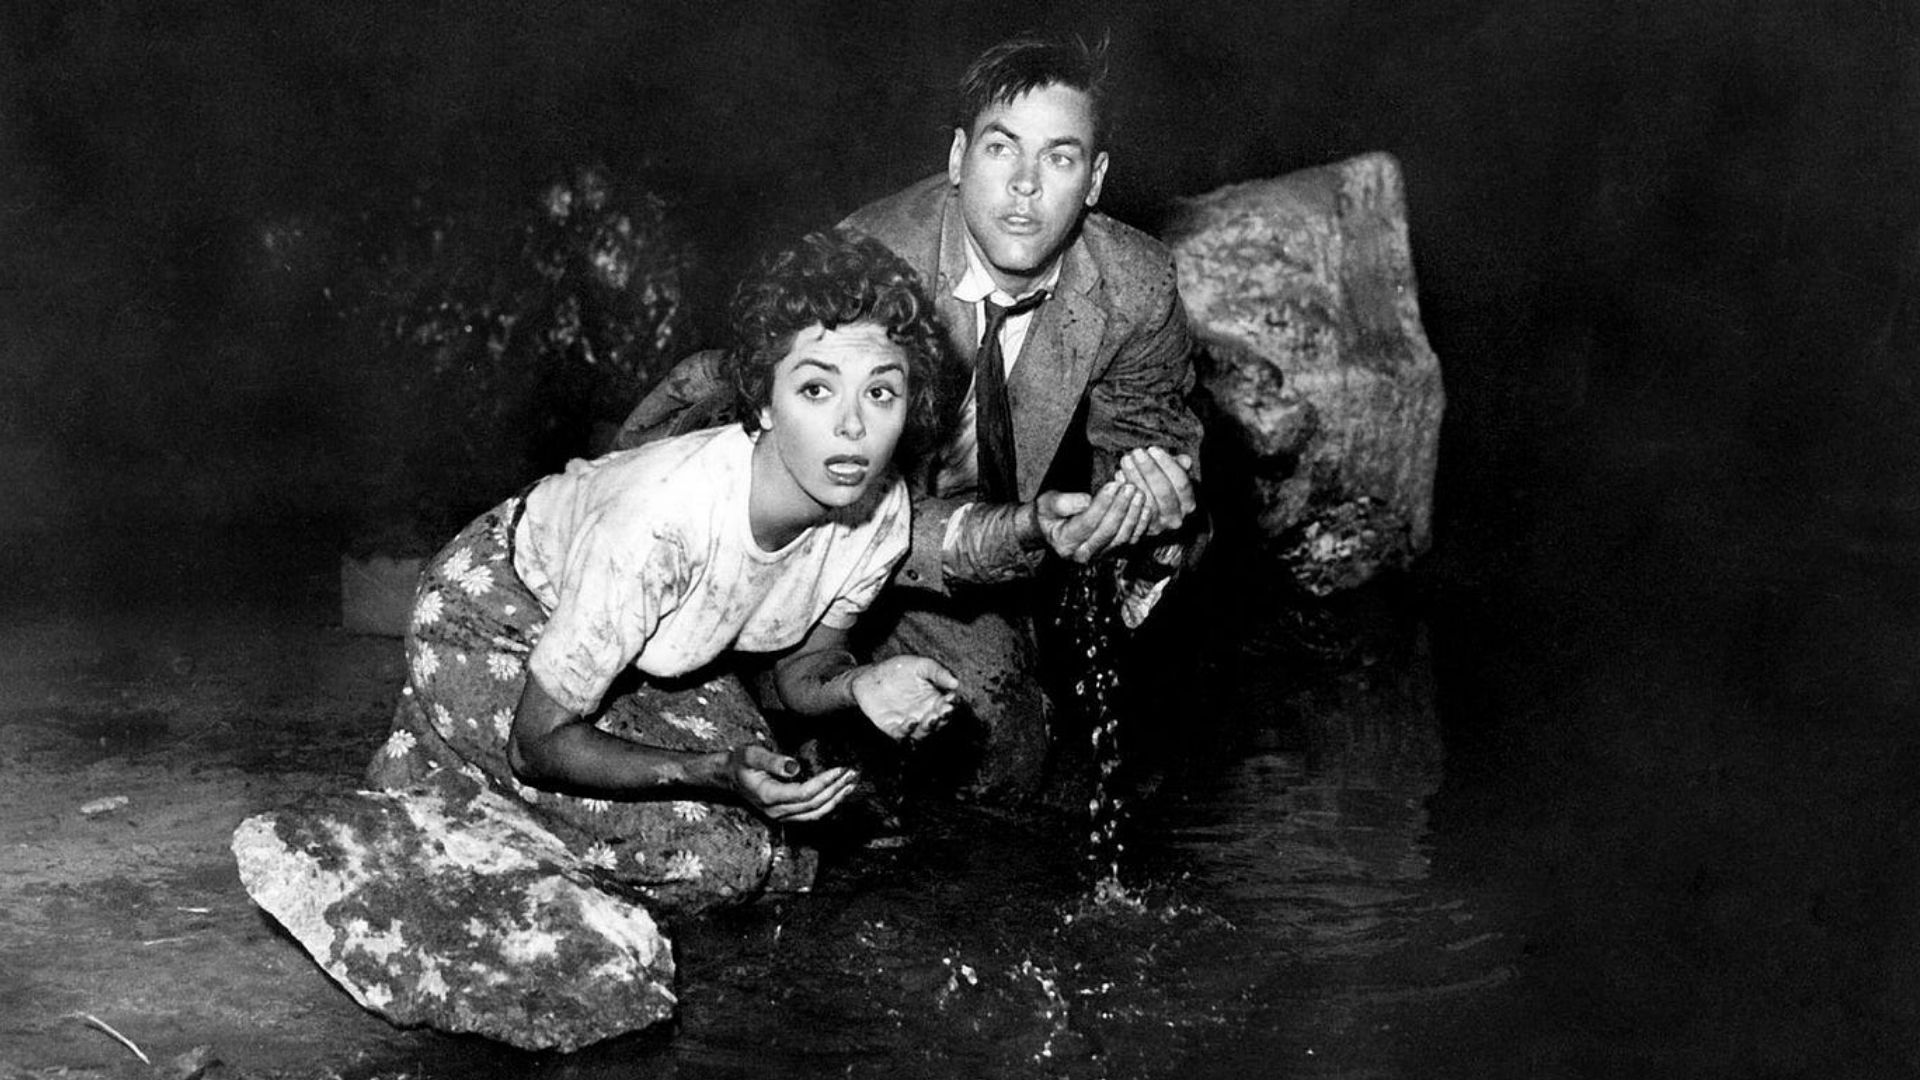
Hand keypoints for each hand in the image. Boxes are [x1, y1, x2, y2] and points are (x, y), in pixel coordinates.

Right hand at [726, 744, 857, 821]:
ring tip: (852, 785)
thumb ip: (772, 761)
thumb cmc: (741, 763)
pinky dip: (828, 805)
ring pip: (815, 813)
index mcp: (768, 796)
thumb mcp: (752, 755)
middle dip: (836, 789)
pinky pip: (811, 814)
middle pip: (813, 804)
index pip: (804, 793)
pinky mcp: (786, 815)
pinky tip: (839, 794)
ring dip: (836, 800)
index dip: (824, 782)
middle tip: (853, 774)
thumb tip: (794, 767)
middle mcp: (776, 811)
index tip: (840, 769)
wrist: (730, 777)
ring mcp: (781, 816)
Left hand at [849, 656, 959, 740]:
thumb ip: (937, 672)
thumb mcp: (920, 665)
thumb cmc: (898, 669)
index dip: (952, 704)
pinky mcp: (893, 728)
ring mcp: (909, 723)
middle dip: (943, 718)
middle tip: (944, 711)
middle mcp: (924, 714)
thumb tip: (956, 683)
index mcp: (934, 700)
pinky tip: (910, 721)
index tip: (952, 698)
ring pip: (923, 733)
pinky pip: (902, 735)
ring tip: (931, 718)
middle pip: (939, 723)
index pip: (948, 706)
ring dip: (929, 727)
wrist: (870, 676)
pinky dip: (907, 731)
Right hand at [1033, 480, 1151, 563]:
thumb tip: (1085, 501)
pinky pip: (1131, 540)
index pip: (1087, 523)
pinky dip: (1140, 524)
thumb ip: (1062, 503)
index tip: (1113, 485)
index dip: (1102, 504)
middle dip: (1121, 507)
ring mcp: (1100, 556)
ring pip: (1122, 538)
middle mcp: (1083, 555)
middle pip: (1107, 531)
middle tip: (1129, 487)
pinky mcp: (1114, 553)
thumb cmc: (1050, 514)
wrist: (1053, 530)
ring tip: (1138, 493)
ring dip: (1133, 515)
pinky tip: (1145, 507)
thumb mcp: (1047, 504)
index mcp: (1065, 543)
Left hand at [1115, 447, 1196, 536]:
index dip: (1167, 464)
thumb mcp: (1170, 476)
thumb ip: (1178, 467)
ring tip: (1126, 460)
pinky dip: (1125, 490)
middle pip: (1164, 491)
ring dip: (1134, 477)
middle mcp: (1175, 518)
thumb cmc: (1158, 488)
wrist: (1142, 514)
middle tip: (1136, 452)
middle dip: (1149, 469)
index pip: (1181, 483)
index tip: (1152, 449)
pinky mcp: (1138, 530)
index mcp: (1187, 503)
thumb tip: (1185, 460)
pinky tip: (1119, 475)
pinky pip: (1131, 508)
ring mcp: (1157, 526)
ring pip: (1146, 499)